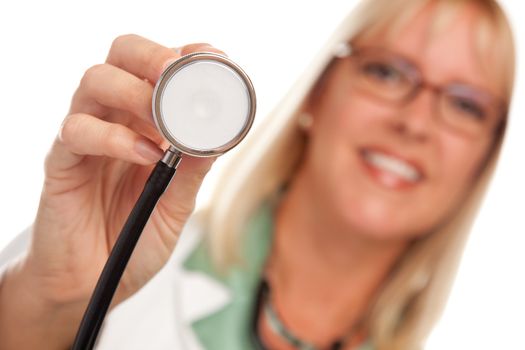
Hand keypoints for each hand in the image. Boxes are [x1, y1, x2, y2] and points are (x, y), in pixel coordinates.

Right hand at [26, 35, 224, 308]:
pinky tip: (145, 157)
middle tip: (176, 75)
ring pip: (95, 81)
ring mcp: (88, 138)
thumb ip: (193, 172)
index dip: (185, 55)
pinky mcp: (63, 162)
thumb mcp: (177, 206)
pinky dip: (115, 137)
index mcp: (147, 124)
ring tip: (162, 124)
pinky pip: (77, 131)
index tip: (212, 58)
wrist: (96, 282)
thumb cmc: (136, 238)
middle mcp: (116, 120)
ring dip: (134, 92)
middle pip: (122, 56)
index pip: (159, 69)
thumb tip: (217, 134)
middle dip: (153, 57)